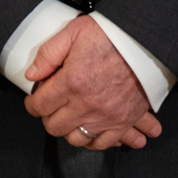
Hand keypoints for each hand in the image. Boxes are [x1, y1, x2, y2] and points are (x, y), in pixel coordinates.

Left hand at [23, 16, 160, 149]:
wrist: (145, 43)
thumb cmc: (111, 35)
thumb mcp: (73, 33)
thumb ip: (48, 54)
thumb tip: (31, 75)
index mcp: (71, 82)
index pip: (40, 106)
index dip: (32, 104)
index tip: (34, 100)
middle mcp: (87, 104)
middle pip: (55, 127)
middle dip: (48, 117)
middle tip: (51, 107)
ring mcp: (106, 116)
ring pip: (76, 139)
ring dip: (69, 129)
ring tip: (69, 117)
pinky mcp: (123, 121)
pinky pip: (103, 144)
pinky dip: (94, 140)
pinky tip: (89, 130)